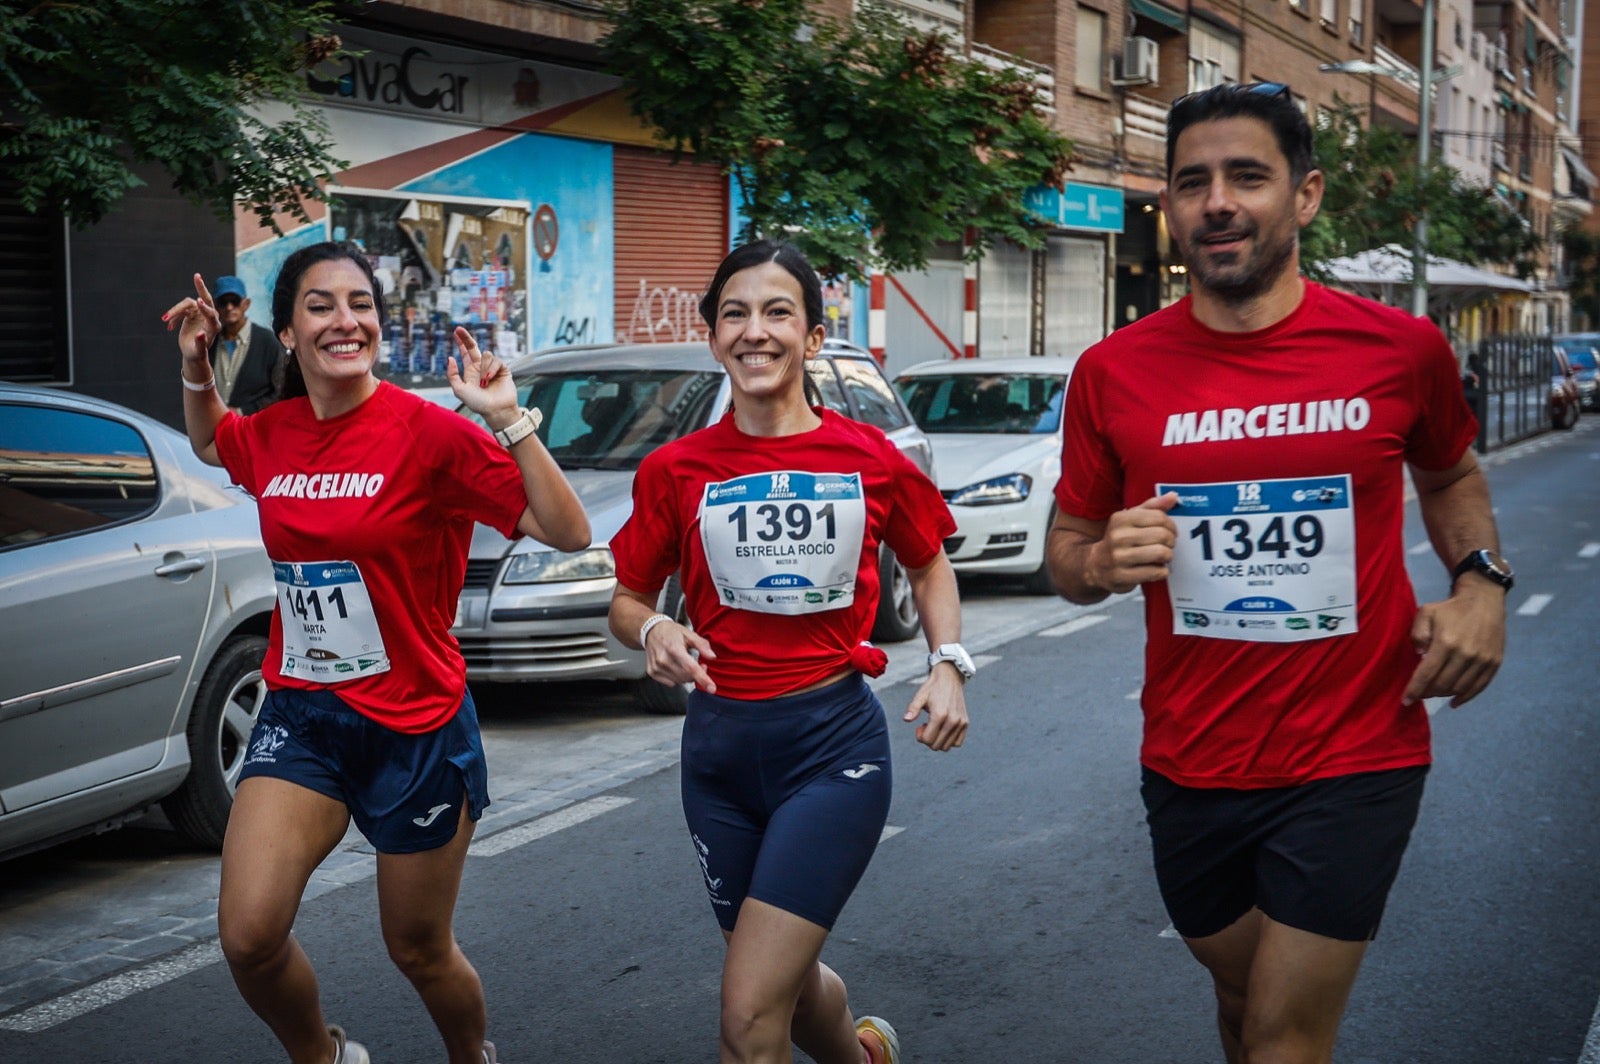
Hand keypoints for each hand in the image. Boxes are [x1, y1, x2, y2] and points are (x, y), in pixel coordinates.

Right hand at [162, 274, 222, 365]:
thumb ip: (201, 343)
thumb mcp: (198, 351)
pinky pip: (181, 309)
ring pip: (186, 305)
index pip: (211, 313)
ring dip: (175, 311)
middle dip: (201, 288)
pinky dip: (174, 316)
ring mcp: (200, 313)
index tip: (198, 302)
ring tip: (165, 320)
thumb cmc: (197, 353)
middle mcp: (209, 316)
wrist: (194, 353)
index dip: (205, 308)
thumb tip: (201, 334)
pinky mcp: (191, 313)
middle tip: (197, 276)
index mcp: (214, 325)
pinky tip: (169, 326)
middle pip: (206, 299)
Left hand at [446, 327, 517, 419]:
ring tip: (484, 382)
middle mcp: (481, 368)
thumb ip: (452, 375)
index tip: (456, 332)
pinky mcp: (503, 370)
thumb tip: (450, 358)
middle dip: (466, 338)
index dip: (461, 342)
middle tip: (459, 329)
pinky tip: (490, 379)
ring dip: (483, 368)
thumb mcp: (460, 390)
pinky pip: (496, 362)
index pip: (465, 353)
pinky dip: (492, 369)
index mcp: (470, 372)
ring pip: (486, 355)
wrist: (496, 410)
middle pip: (474, 348)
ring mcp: (492, 368)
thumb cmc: (478, 403)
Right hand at [642, 618, 717, 694]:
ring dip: (687, 676)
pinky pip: (671, 683)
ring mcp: (656, 667)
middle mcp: (663, 659)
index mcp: (674, 648)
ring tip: (687, 664)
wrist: (652, 631)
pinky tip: (676, 667)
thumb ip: (702, 645)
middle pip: (686, 676)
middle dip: (697, 674)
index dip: (703, 679)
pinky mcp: (652, 672)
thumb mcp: (689, 634)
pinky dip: (677, 678)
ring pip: (679, 681)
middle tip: (701, 665)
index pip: (690, 667)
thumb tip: (712, 657)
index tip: (711, 688)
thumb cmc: (671, 632)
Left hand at [904, 664, 967, 751]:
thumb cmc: (933, 687)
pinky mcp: (965, 723)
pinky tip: (943, 730)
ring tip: (935, 727)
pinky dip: (949, 741)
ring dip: (938, 740)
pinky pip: (958, 743)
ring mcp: (960, 723)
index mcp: (940, 715)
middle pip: (936, 746)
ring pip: (947, 746)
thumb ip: (913, 709)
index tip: (919, 726)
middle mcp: (952, 720)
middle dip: (928, 739)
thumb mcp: (920, 696)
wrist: (950, 678)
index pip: (928, 740)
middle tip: (926, 726)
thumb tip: (906, 719)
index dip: (920, 737)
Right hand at [1088, 492, 1178, 593]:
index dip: (1171, 525)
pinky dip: (1162, 571)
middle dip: (1171, 541)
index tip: (1170, 531)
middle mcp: (1117, 536)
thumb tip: (1173, 496)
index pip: (1159, 517)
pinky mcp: (1122, 576)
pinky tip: (1156, 569)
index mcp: (1120, 519)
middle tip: (1167, 545)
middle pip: (1162, 535)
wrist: (1095, 565)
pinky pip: (1155, 572)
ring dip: (1168, 556)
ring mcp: (1118, 557)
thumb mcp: (1130, 519)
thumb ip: (1152, 507)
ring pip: (1161, 553)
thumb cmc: (1118, 540)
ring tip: (1163, 556)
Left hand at [1403, 579, 1505, 706]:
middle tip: (1420, 693)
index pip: (1427, 673)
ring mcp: (1482, 660)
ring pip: (1459, 688)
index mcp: (1446, 642)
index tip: (1406, 700)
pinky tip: (1454, 702)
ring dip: (1444, 695)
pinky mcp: (1494, 663)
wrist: (1484, 600)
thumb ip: (1417, 634)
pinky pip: (1479, 687)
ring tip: (1434, 692)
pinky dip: (1465, 698)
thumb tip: (1419, 656)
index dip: (1415, 690)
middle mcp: (1465, 654)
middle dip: (1427, 693)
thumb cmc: (1450, 608)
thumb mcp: (1426, 613)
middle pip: (1443, 684)